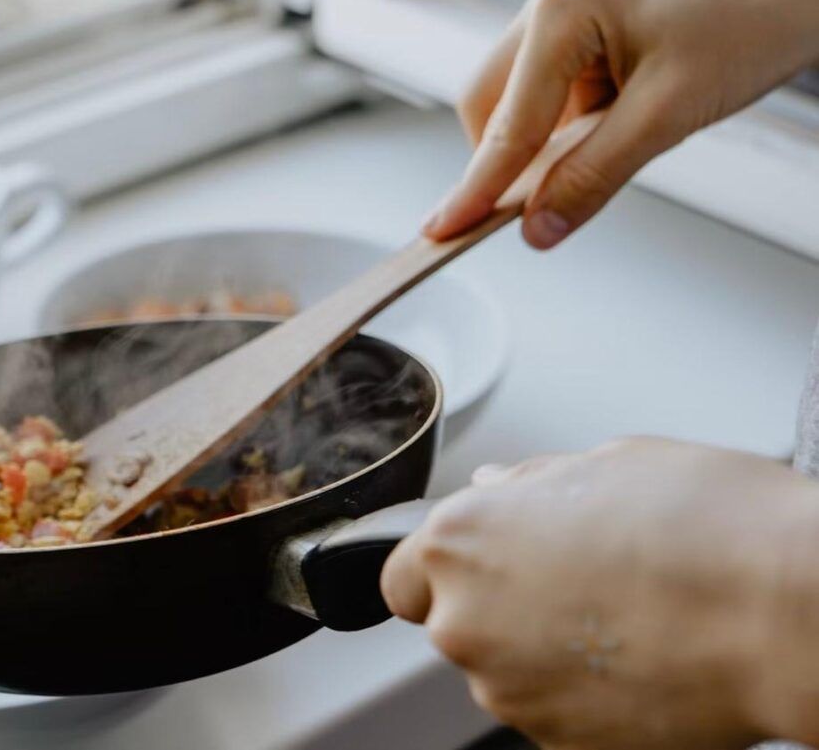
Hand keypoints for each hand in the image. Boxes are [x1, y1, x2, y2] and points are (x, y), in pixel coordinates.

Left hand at [382, 437, 818, 748]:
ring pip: (506, 670)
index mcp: (461, 542)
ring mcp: (511, 692)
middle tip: (576, 580)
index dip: (441, 570)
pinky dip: (583, 693)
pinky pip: (554, 711)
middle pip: (456, 623)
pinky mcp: (561, 744)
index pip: (403, 577)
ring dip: (543, 650)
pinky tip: (640, 657)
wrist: (781, 609)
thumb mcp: (605, 463)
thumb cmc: (703, 523)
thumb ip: (529, 484)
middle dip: (500, 605)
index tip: (481, 565)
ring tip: (623, 615)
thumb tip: (499, 488)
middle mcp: (467, 622)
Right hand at [425, 0, 818, 248]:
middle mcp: (552, 5)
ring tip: (608, 152)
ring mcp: (568, 15)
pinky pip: (553, 94)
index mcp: (561, 11)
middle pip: (488, 106)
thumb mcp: (668, 114)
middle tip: (523, 211)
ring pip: (518, 102)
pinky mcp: (589, 32)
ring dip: (543, 144)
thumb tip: (539, 227)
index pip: (505, 125)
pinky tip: (614, 132)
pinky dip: (569, 129)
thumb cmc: (753, 18)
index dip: (476, 188)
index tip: (442, 231)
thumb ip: (593, 176)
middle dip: (503, 161)